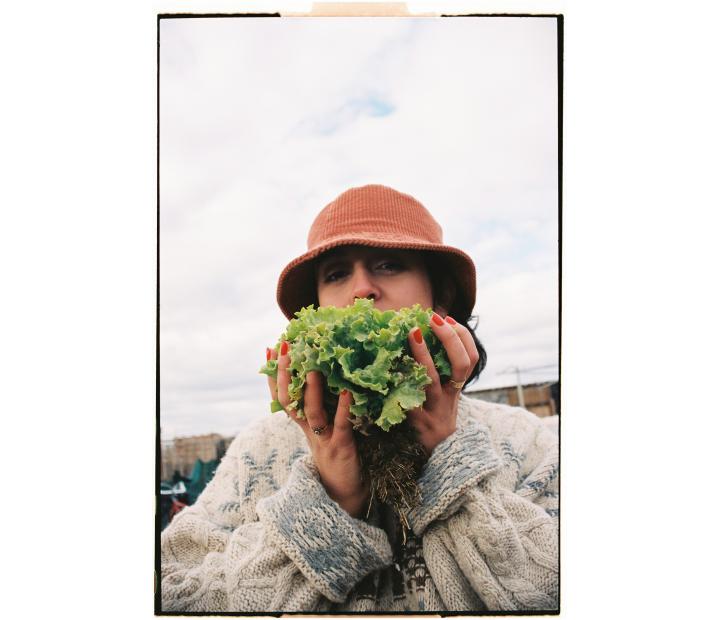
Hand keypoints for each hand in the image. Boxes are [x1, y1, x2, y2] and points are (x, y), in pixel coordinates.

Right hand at [266, 344, 369, 517]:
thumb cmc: (337, 456)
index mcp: (303, 424)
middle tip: (284, 349)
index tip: (270, 350)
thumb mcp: (325, 428)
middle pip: (290, 401)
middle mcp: (309, 430)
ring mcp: (323, 439)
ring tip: (314, 368)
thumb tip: (323, 375)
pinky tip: (346, 393)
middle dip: (286, 375)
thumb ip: (322, 406)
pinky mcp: (341, 447)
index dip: (275, 375)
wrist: (344, 494)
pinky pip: (340, 426)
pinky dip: (343, 409)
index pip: (282, 396)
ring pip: (312, 413)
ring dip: (311, 390)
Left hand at [406, 314, 479, 454]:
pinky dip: (398, 381)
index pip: (470, 360)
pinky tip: (387, 365)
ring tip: (413, 332)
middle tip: (433, 319)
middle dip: (449, 339)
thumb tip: (417, 336)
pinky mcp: (415, 423)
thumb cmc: (429, 422)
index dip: (462, 337)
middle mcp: (450, 400)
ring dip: (422, 354)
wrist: (428, 462)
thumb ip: (434, 376)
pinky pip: (406, 399)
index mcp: (456, 391)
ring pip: (432, 380)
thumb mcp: (439, 401)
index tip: (447, 318)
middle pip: (460, 365)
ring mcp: (434, 411)